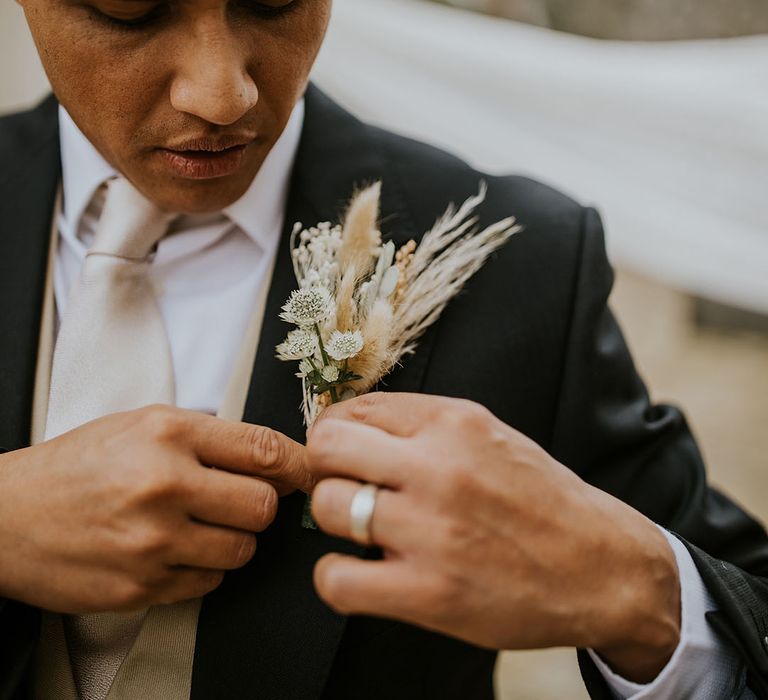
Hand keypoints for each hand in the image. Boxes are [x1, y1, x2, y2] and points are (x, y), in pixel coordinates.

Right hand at [0, 405, 311, 613]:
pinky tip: (176, 551)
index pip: (264, 449)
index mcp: (168, 434)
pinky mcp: (141, 586)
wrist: (6, 517)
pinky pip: (209, 583)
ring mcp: (152, 541)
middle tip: (239, 501)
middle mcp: (164, 484)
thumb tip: (275, 458)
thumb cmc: (79, 465)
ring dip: (234, 539)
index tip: (308, 474)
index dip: (299, 465)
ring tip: (203, 526)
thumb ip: (209, 437)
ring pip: (243, 550)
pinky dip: (204, 568)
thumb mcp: (143, 425)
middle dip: (261, 505)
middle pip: (263, 506)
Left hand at [307, 393, 680, 682]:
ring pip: (327, 507)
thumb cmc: (539, 498)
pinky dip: (337, 577)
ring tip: (364, 531)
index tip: (343, 453)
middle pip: (327, 448)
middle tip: (345, 487)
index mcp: (453, 423)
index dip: (336, 433)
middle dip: (325, 468)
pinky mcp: (430, 592)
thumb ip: (423, 426)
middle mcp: (440, 468)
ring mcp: (432, 530)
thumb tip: (351, 426)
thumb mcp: (489, 435)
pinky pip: (336, 579)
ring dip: (336, 521)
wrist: (601, 567)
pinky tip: (363, 572)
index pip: (352, 409)